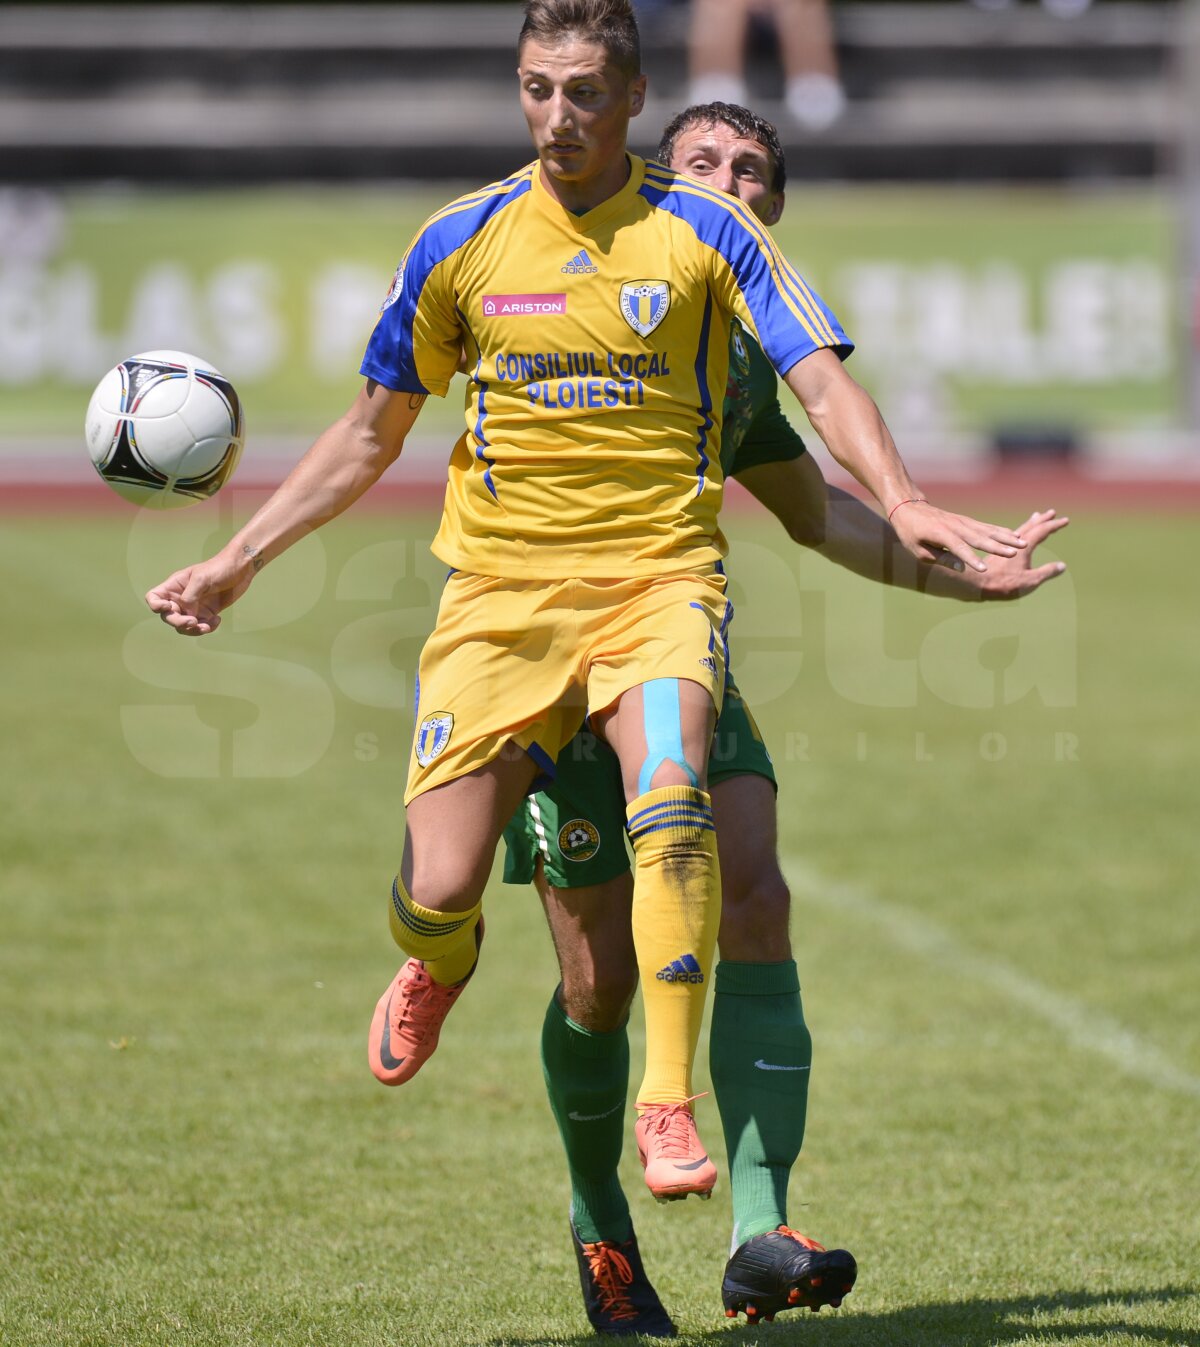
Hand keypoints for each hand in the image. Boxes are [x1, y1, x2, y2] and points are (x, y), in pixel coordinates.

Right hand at [145, 549, 255, 634]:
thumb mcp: (202, 579)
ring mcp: (194, 607)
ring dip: (193, 630)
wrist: (241, 569)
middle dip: (178, 622)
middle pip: (169, 617)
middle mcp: (181, 598)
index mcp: (175, 586)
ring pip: (184, 626)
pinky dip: (207, 628)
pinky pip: (200, 627)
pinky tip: (217, 620)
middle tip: (193, 622)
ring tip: (207, 626)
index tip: (168, 607)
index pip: (154, 597)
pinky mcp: (207, 613)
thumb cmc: (219, 568)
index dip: (155, 606)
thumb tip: (187, 614)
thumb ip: (190, 596)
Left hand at [889, 498, 1027, 571]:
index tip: (984, 569)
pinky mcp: (967, 521)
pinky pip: (986, 527)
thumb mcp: (918, 551)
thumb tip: (962, 568)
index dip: (971, 559)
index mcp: (940, 534)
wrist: (910, 508)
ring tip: (1022, 544)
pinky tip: (1015, 536)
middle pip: (979, 538)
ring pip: (987, 530)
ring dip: (1006, 537)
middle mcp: (955, 526)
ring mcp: (963, 522)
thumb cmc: (911, 534)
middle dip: (998, 547)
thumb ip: (940, 559)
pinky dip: (1001, 531)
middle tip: (1015, 554)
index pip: (958, 548)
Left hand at [968, 508, 1068, 599]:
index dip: (1054, 525)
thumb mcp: (1029, 580)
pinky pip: (1010, 536)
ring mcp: (1002, 545)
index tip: (1066, 520)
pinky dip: (1018, 532)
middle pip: (1030, 527)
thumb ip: (1046, 572)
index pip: (1042, 531)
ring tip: (1035, 517)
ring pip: (1019, 530)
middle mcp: (1012, 542)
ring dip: (1030, 523)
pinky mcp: (994, 551)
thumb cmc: (1003, 584)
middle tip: (1051, 512)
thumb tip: (1062, 566)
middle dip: (1042, 520)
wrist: (975, 584)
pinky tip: (1014, 536)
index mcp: (1023, 547)